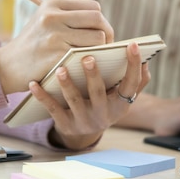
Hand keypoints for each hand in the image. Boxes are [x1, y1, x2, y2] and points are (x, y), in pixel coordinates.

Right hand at [0, 0, 113, 93]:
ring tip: (94, 57)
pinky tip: (86, 66)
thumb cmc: (32, 45)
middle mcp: (53, 16)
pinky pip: (88, 55)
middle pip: (98, 19)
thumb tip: (104, 23)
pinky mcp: (57, 55)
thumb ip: (70, 17)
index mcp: (52, 3)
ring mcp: (55, 36)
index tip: (101, 35)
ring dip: (101, 50)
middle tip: (106, 47)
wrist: (7, 66)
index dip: (102, 22)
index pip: (94, 7)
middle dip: (108, 34)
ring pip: (98, 38)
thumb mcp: (45, 21)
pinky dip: (91, 61)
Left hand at [29, 42, 149, 149]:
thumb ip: (135, 82)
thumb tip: (145, 61)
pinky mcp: (65, 124)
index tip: (133, 44)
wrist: (83, 133)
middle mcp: (104, 114)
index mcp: (120, 104)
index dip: (134, 65)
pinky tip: (34, 84)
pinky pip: (52, 109)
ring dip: (67, 85)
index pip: (131, 84)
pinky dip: (42, 96)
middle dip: (93, 76)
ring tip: (61, 69)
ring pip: (74, 101)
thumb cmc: (104, 103)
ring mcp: (83, 120)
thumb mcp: (121, 97)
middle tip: (87, 57)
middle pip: (99, 93)